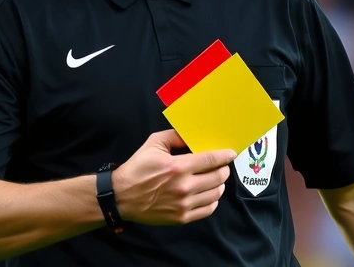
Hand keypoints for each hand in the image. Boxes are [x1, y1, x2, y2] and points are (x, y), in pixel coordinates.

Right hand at [112, 130, 235, 224]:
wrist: (122, 196)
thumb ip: (176, 136)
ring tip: (215, 179)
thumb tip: (194, 135)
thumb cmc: (137, 168)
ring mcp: (184, 204)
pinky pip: (208, 209)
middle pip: (218, 177)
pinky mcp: (182, 218)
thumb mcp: (153, 144)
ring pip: (216, 194)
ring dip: (219, 185)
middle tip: (221, 166)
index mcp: (178, 167)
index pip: (212, 160)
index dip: (225, 156)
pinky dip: (213, 200)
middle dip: (223, 169)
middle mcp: (184, 187)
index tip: (231, 154)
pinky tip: (208, 194)